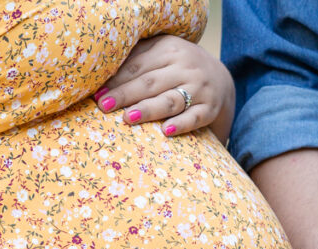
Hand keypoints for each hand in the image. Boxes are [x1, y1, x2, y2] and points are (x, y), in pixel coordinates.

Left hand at [94, 35, 234, 139]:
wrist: (220, 79)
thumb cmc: (178, 67)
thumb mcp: (162, 53)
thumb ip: (138, 58)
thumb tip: (102, 74)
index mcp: (170, 48)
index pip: (138, 65)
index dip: (117, 80)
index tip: (97, 94)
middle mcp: (186, 66)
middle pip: (150, 82)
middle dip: (126, 95)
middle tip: (104, 106)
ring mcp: (200, 88)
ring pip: (170, 100)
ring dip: (149, 109)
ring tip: (129, 118)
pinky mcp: (210, 108)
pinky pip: (195, 118)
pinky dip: (182, 124)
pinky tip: (167, 131)